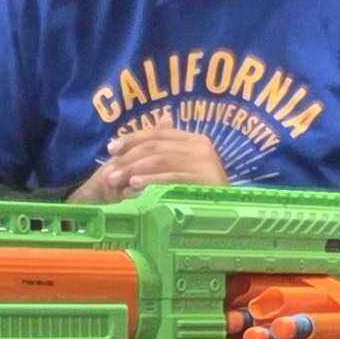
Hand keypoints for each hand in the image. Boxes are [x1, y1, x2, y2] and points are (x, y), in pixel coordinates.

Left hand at [79, 127, 230, 200]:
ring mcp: (205, 162)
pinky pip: (172, 177)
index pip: (158, 133)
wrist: (230, 213)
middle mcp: (201, 146)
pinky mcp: (205, 179)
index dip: (132, 139)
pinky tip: (135, 186)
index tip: (110, 149)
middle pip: (156, 146)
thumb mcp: (181, 167)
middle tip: (109, 173)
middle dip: (129, 158)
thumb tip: (147, 125)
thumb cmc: (200, 192)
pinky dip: (151, 180)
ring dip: (135, 170)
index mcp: (194, 140)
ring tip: (117, 180)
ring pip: (161, 160)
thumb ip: (164, 149)